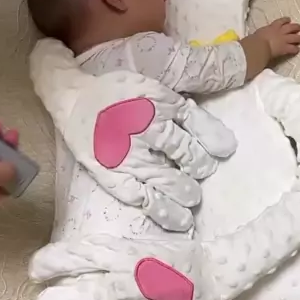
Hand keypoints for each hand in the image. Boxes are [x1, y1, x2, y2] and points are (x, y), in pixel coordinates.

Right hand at [30, 39, 235, 232]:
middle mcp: (145, 127)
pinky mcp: (112, 174)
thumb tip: (227, 87)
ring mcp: (128, 154)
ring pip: (165, 176)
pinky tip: (178, 220)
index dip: (211, 136)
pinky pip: (140, 196)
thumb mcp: (153, 80)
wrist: (72, 98)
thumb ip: (186, 87)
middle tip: (203, 172)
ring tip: (193, 200)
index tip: (225, 149)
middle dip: (198, 164)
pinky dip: (161, 209)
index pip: (193, 120)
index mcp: (157, 100)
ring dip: (183, 190)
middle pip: (181, 150)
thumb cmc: (117, 91)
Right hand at [254, 18, 299, 58]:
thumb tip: (258, 36)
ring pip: (294, 37)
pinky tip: (297, 50)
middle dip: (295, 27)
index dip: (285, 20)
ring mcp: (284, 40)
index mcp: (272, 27)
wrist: (259, 45)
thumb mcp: (258, 33)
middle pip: (290, 28)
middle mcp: (280, 32)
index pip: (281, 21)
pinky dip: (295, 49)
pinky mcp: (285, 48)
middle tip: (299, 27)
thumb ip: (262, 33)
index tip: (289, 19)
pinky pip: (292, 48)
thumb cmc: (255, 39)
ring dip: (299, 38)